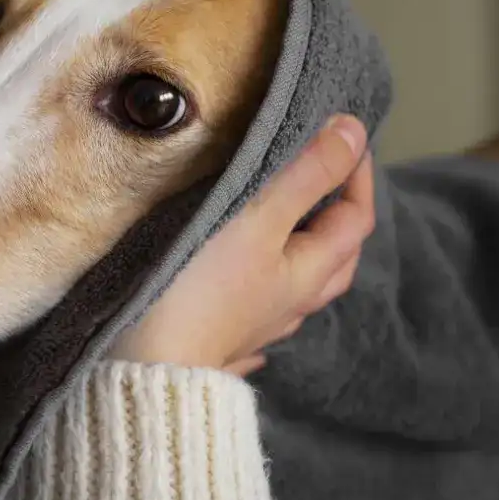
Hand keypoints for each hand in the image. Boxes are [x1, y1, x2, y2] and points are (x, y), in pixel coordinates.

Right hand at [108, 114, 374, 374]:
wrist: (142, 368)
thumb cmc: (199, 288)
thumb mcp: (257, 220)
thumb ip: (305, 176)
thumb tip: (353, 131)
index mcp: (305, 276)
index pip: (354, 220)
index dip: (355, 174)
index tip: (342, 135)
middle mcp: (288, 306)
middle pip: (334, 261)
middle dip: (339, 217)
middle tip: (325, 177)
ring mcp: (254, 328)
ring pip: (297, 289)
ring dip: (303, 255)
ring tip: (290, 228)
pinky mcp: (218, 342)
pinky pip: (257, 314)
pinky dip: (264, 292)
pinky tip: (250, 292)